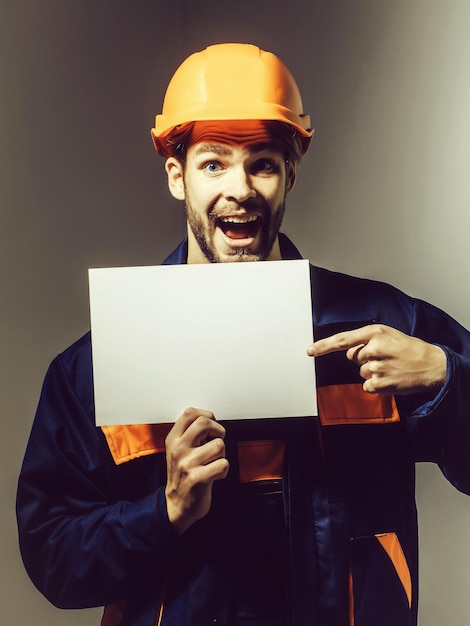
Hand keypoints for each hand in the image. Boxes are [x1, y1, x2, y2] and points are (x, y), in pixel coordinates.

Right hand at [165, 407, 228, 533]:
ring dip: (221, 454)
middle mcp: (178, 450)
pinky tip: (215, 474)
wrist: (176, 506)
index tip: (211, 422)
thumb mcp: (177, 451)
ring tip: (213, 462)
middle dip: (218, 430)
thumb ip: (188, 434)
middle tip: (217, 439)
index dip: (206, 414)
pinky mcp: (198, 479)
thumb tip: (207, 419)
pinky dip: (224, 469)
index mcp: (173, 440)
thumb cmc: (182, 476)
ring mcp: (187, 464)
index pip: (189, 414)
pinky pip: (223, 464)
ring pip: (219, 445)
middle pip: (204, 423)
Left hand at [307, 324, 446, 394]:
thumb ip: (366, 340)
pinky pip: (366, 385)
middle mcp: (373, 348)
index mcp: (374, 332)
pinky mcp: (380, 383)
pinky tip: (390, 378)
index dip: (323, 346)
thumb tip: (348, 350)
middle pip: (352, 357)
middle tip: (385, 358)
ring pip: (360, 372)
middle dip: (364, 359)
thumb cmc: (409, 349)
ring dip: (372, 372)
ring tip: (391, 367)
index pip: (342, 339)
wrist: (432, 364)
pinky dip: (376, 385)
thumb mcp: (388, 335)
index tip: (309, 350)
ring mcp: (376, 366)